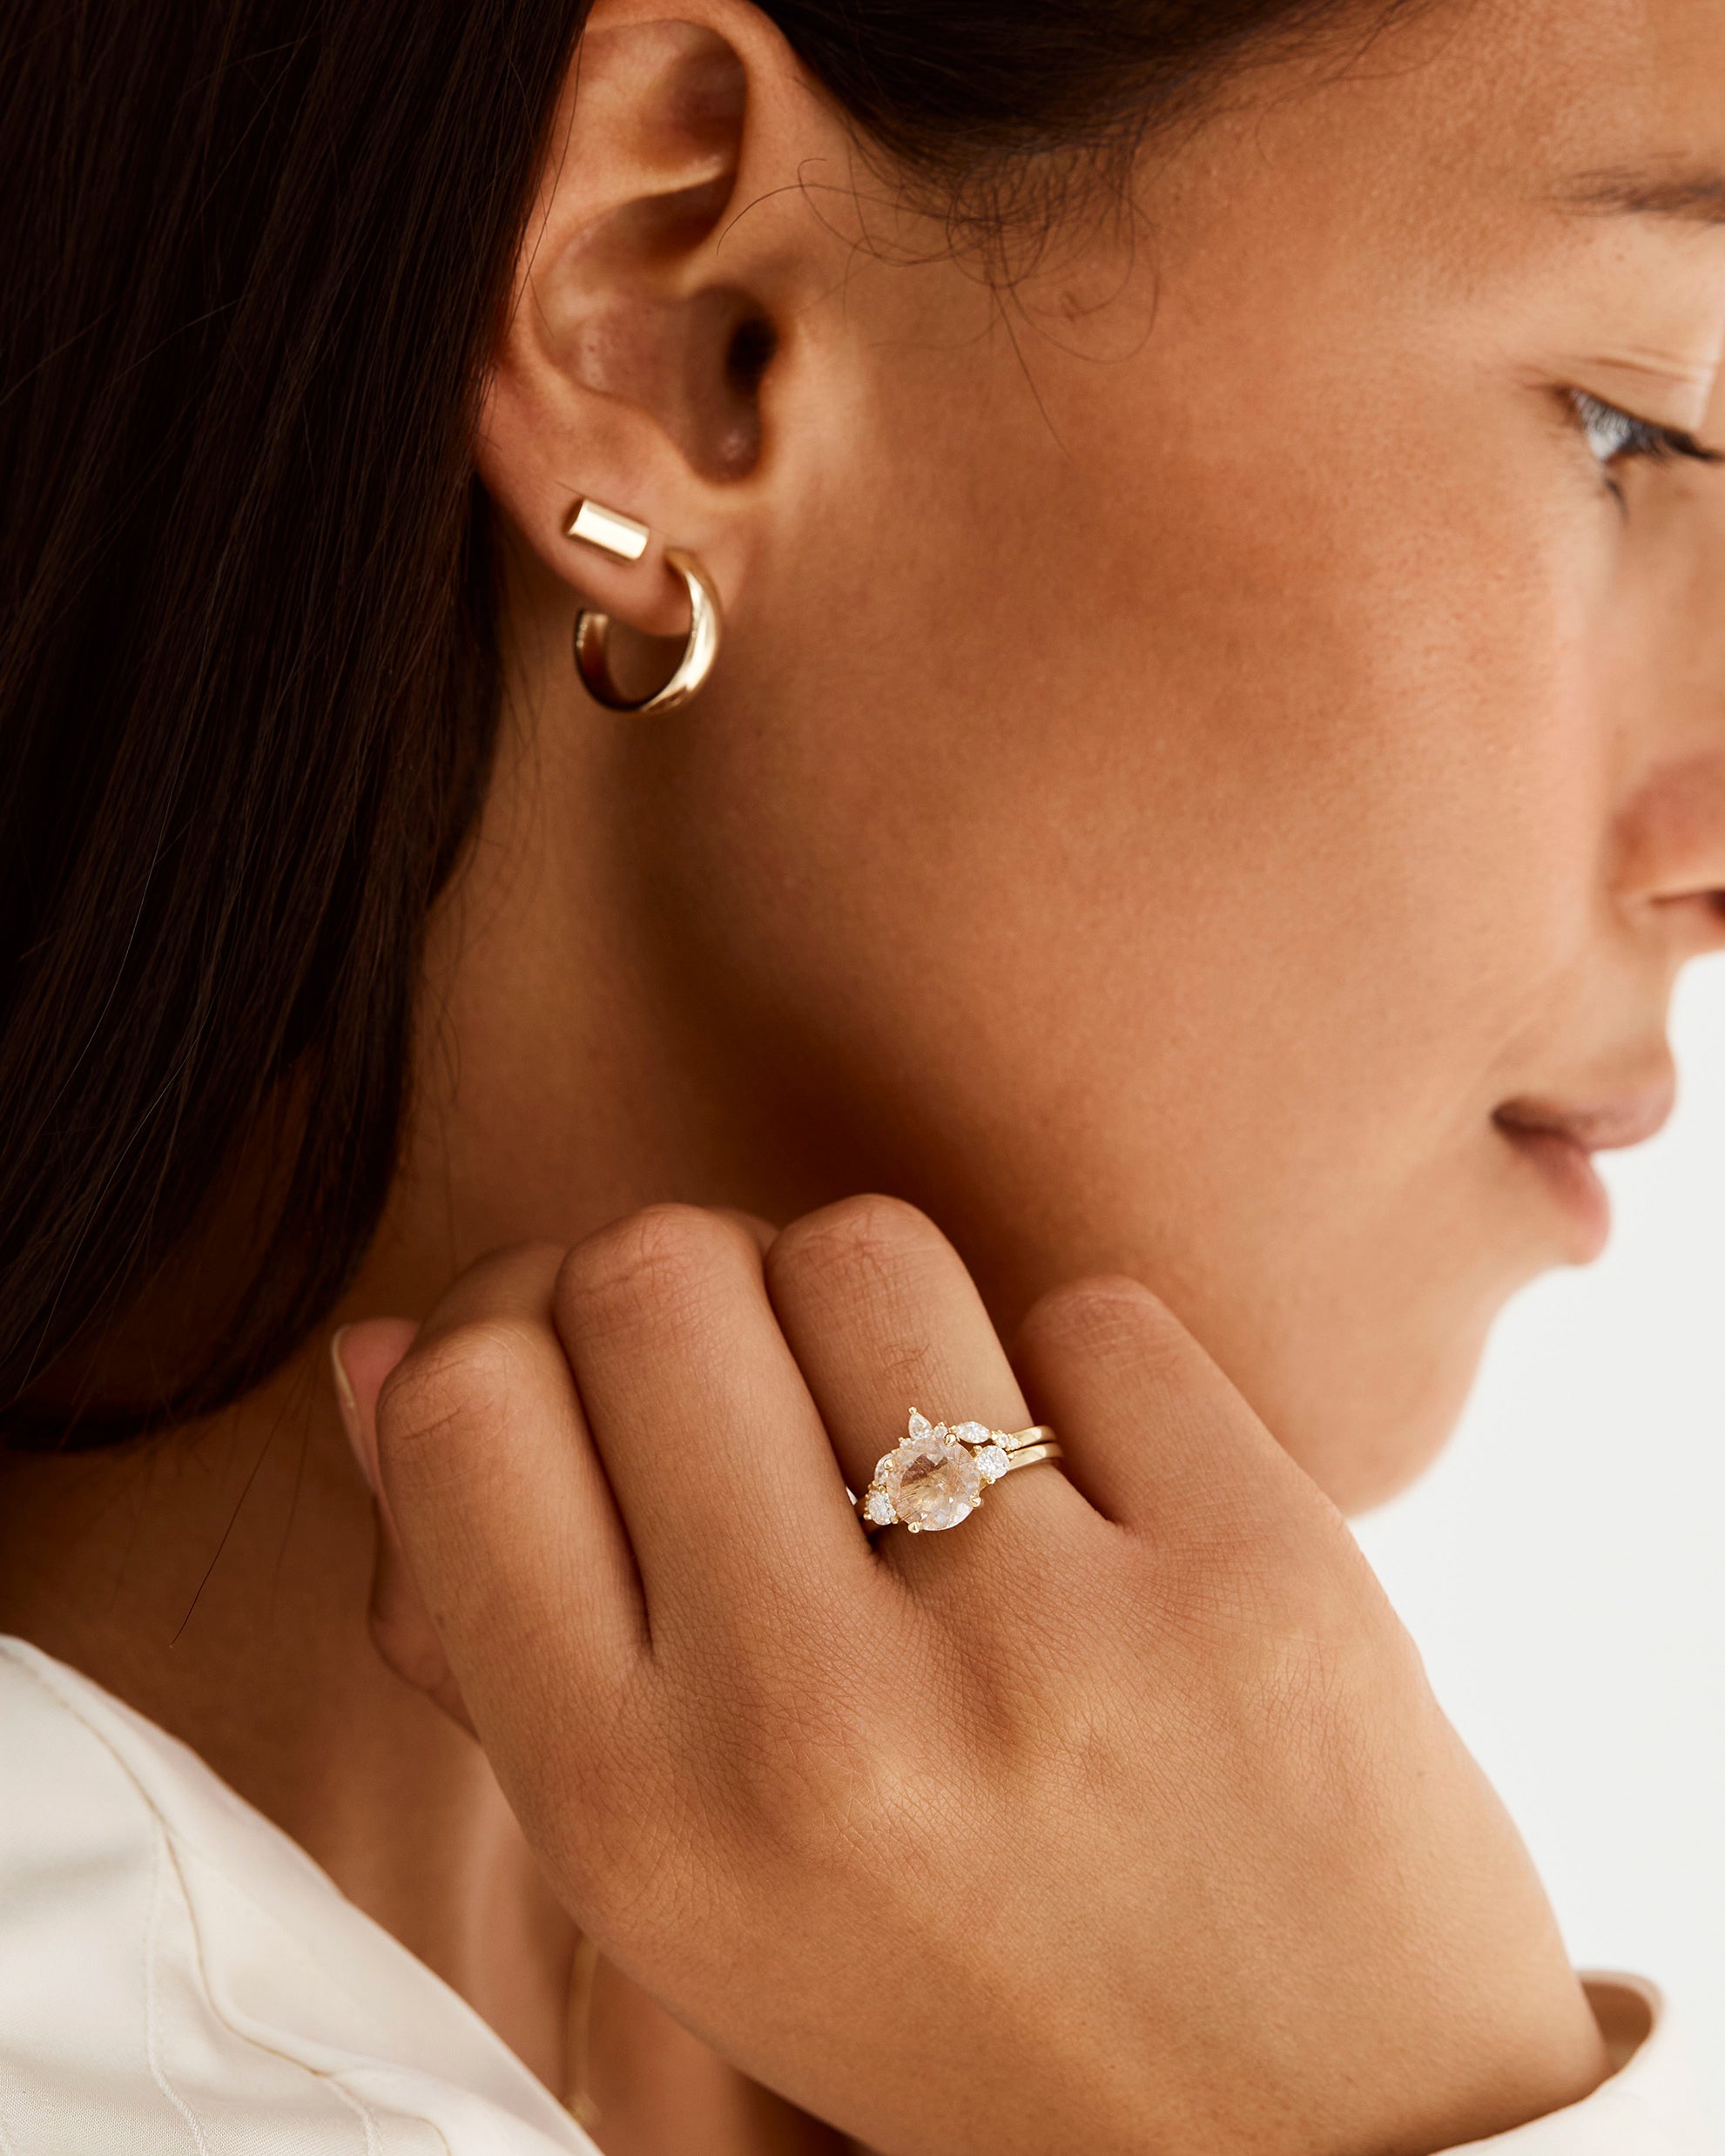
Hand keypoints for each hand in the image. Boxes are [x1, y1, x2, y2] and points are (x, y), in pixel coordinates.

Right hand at [337, 1198, 1605, 2155]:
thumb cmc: (961, 2007)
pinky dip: (1082, 1389)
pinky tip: (1109, 1525)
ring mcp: (1052, 1648)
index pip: (470, 1402)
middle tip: (780, 1410)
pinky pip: (1090, 1315)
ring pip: (864, 1250)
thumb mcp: (681, 1881)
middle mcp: (820, 1731)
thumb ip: (498, 1622)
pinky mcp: (1257, 1576)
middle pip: (654, 1274)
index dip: (525, 1342)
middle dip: (703, 1306)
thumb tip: (385, 1350)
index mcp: (640, 1824)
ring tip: (940, 1464)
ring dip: (883, 1323)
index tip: (608, 1385)